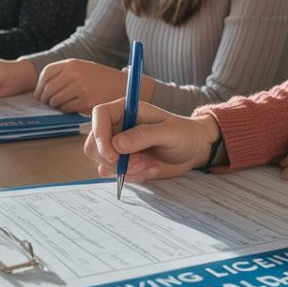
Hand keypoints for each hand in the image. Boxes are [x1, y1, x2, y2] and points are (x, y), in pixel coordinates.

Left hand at [35, 59, 143, 114]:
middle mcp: (75, 73)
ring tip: (63, 106)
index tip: (40, 95)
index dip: (39, 87)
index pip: (45, 74)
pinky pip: (67, 109)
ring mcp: (81, 88)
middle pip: (48, 89)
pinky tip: (73, 108)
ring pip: (56, 101)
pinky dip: (66, 111)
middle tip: (48, 104)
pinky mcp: (87, 101)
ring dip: (56, 106)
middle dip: (45, 100)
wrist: (124, 86)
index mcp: (73, 63)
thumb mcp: (84, 69)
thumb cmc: (102, 79)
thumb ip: (65, 74)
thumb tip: (42, 88)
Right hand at [84, 100, 217, 182]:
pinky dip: (130, 176)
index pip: (99, 115)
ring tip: (147, 165)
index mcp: (126, 110)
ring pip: (102, 161)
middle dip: (112, 159)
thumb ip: (144, 135)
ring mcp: (118, 145)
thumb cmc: (185, 134)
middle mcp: (118, 126)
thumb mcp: (169, 132)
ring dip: (124, 169)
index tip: (112, 155)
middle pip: (93, 143)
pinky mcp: (122, 161)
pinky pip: (114, 173)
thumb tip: (117, 144)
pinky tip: (148, 169)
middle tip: (139, 163)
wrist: (193, 150)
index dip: (99, 135)